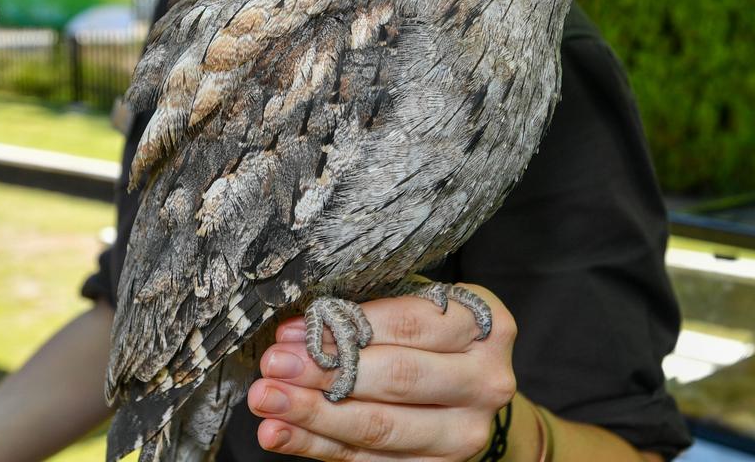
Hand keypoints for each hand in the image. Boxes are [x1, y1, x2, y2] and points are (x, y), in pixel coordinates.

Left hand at [248, 284, 517, 461]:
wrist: (473, 393)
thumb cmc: (434, 337)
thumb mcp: (420, 307)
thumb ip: (372, 314)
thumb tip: (299, 331)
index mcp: (486, 326)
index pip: (409, 324)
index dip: (347, 327)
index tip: (295, 330)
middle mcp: (486, 381)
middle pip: (397, 378)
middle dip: (326, 372)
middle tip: (274, 365)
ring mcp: (467, 432)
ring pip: (380, 427)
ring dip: (314, 415)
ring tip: (268, 401)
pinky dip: (318, 446)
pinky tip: (281, 433)